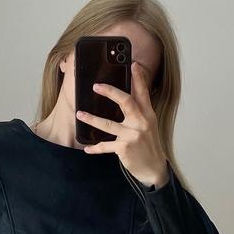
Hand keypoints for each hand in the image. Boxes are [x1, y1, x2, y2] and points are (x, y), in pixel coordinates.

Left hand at [75, 61, 170, 188]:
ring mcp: (133, 135)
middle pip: (126, 102)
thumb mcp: (148, 126)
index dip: (138, 78)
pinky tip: (87, 148)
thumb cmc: (148, 146)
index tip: (132, 64)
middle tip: (96, 86)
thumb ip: (139, 112)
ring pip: (108, 124)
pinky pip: (106, 146)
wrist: (154, 169)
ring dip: (92, 119)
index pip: (143, 92)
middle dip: (110, 92)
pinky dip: (95, 148)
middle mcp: (141, 122)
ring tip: (79, 114)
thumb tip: (124, 99)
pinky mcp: (125, 148)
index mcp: (148, 114)